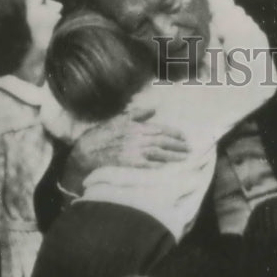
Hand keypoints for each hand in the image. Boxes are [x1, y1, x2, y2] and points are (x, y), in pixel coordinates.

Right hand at [75, 107, 189, 173]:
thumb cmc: (102, 135)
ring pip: (160, 154)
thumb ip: (138, 114)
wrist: (87, 152)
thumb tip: (154, 108)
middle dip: (178, 146)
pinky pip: (150, 166)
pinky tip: (170, 168)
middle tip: (190, 149)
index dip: (175, 134)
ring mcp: (136, 152)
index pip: (161, 130)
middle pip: (164, 142)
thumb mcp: (119, 119)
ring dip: (174, 156)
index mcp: (136, 127)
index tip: (185, 138)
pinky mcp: (131, 165)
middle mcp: (138, 139)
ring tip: (185, 158)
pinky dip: (161, 166)